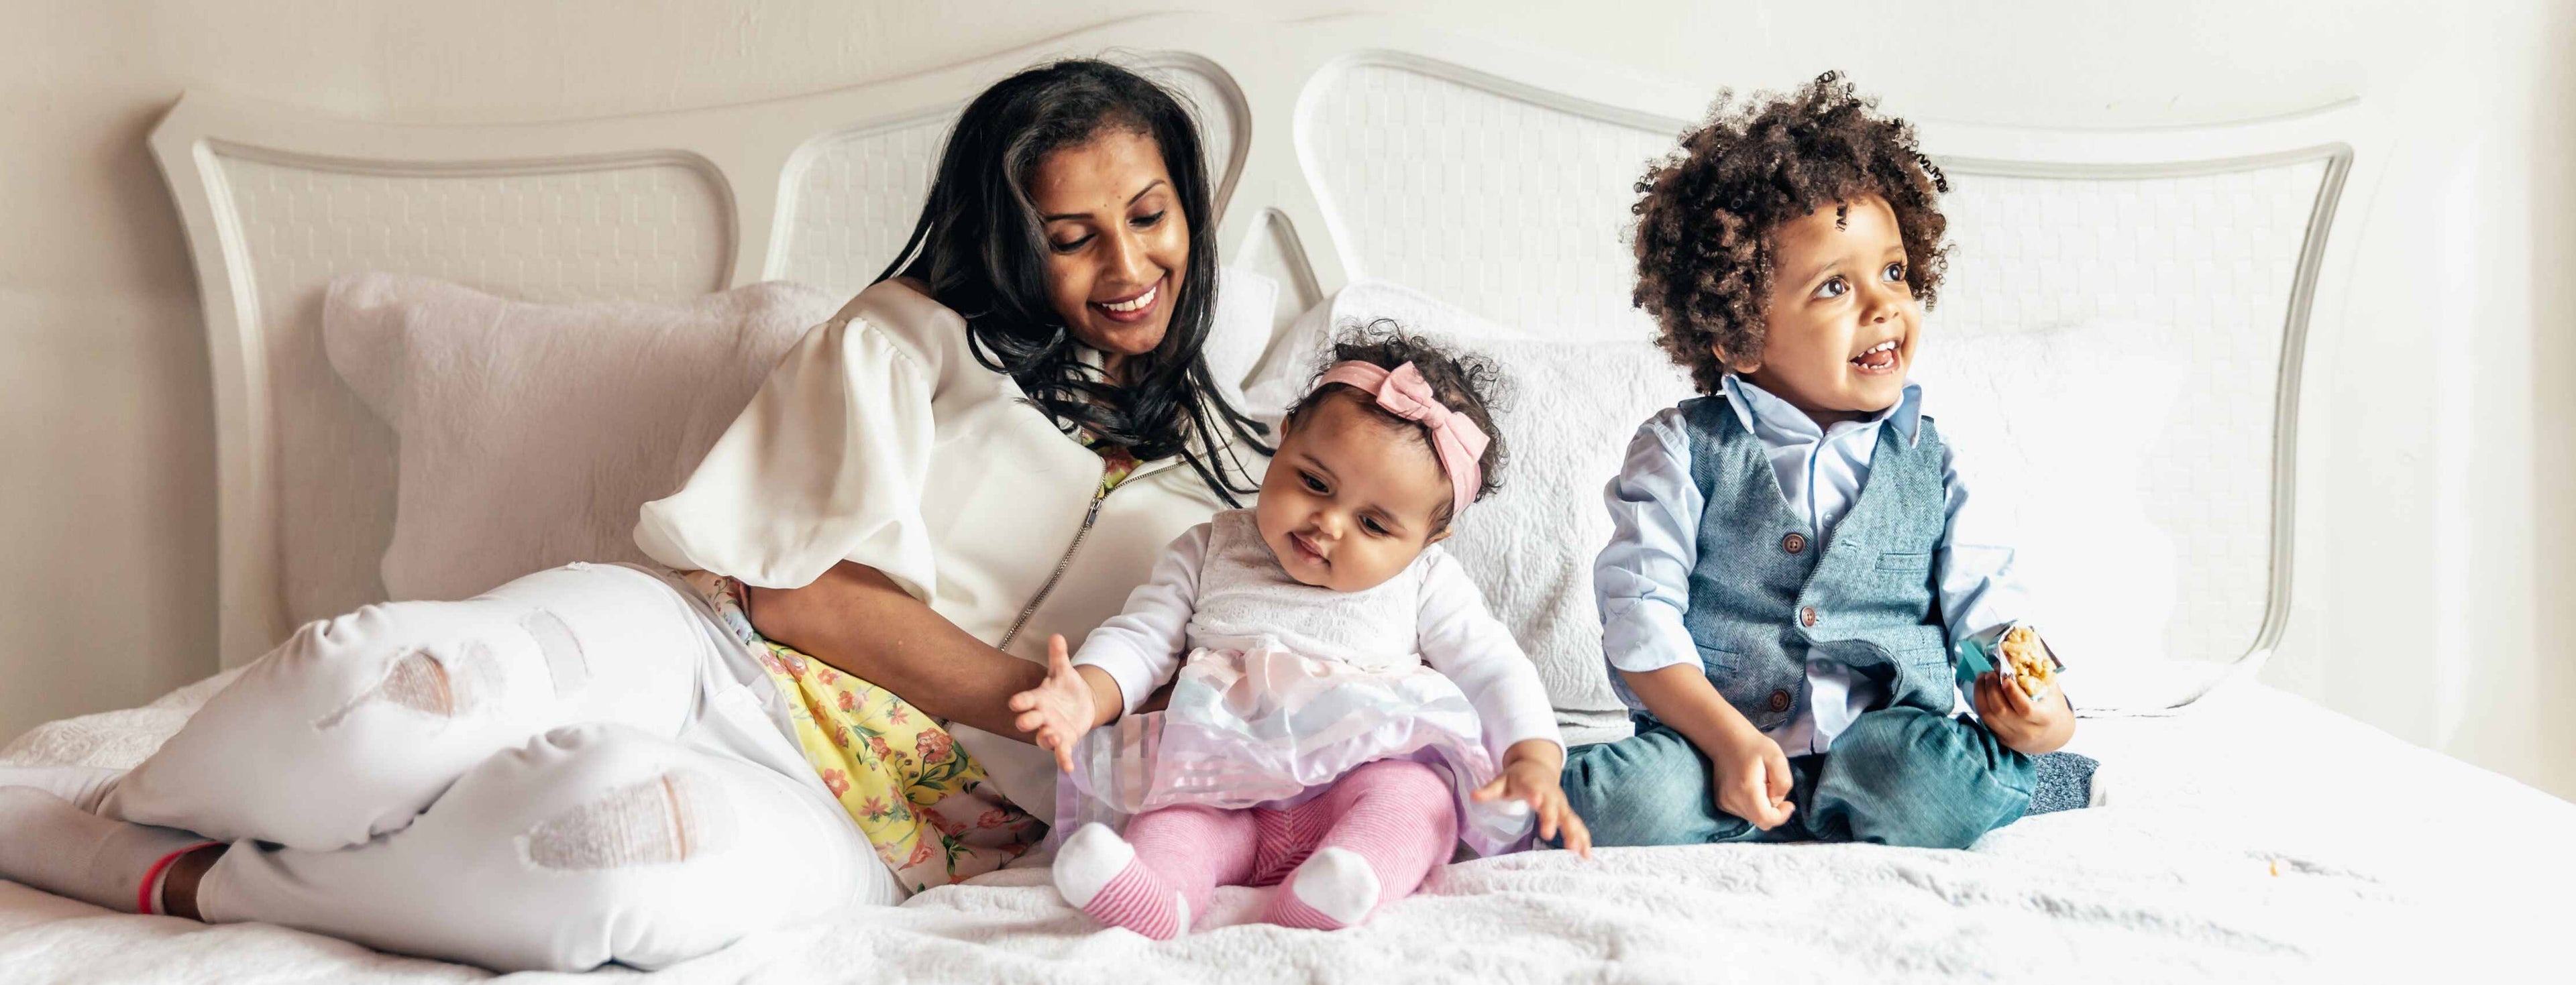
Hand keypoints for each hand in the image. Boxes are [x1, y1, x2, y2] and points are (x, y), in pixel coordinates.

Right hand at [1006, 634, 1095, 771]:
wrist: (1080, 702)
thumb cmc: (1065, 687)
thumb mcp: (1063, 670)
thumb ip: (1058, 656)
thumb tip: (1056, 635)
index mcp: (1039, 699)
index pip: (1026, 700)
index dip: (1021, 702)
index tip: (1015, 702)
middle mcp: (1042, 716)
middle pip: (1030, 721)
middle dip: (1027, 722)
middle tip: (1027, 721)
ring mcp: (1052, 730)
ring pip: (1043, 738)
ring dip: (1046, 738)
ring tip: (1052, 735)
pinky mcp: (1065, 741)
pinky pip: (1061, 753)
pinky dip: (1064, 761)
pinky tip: (1069, 768)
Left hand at [1473, 740, 1591, 858]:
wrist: (1538, 767)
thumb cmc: (1517, 778)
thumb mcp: (1501, 780)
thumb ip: (1490, 790)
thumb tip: (1474, 796)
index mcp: (1532, 785)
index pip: (1533, 790)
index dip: (1535, 795)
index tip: (1536, 801)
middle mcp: (1550, 795)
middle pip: (1553, 807)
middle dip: (1552, 819)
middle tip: (1548, 834)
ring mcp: (1560, 804)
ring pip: (1569, 818)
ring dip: (1574, 833)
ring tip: (1576, 850)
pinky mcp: (1566, 813)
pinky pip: (1577, 825)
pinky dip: (1583, 838)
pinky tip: (1587, 854)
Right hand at [1708, 726, 1795, 829]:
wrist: (1727, 740)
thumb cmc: (1755, 747)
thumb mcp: (1778, 758)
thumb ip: (1783, 781)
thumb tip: (1777, 800)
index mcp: (1747, 789)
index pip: (1766, 819)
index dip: (1781, 816)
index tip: (1789, 804)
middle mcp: (1732, 800)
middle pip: (1760, 820)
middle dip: (1773, 809)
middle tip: (1773, 787)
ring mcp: (1724, 803)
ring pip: (1752, 817)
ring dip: (1762, 807)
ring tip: (1761, 785)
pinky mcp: (1721, 803)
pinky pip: (1743, 813)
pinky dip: (1752, 805)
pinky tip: (1750, 788)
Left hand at [1974, 671, 2072, 754]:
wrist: (2054, 735)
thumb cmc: (2053, 706)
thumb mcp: (2052, 690)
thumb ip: (2037, 675)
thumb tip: (2013, 655)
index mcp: (2044, 719)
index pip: (2025, 709)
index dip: (2011, 692)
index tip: (2004, 676)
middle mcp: (2028, 732)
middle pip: (2001, 711)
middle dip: (1991, 688)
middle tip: (1989, 672)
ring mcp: (2013, 738)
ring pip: (1987, 716)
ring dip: (1980, 694)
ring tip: (1982, 678)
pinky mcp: (2002, 740)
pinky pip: (1985, 720)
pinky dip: (1980, 703)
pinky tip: (1982, 690)